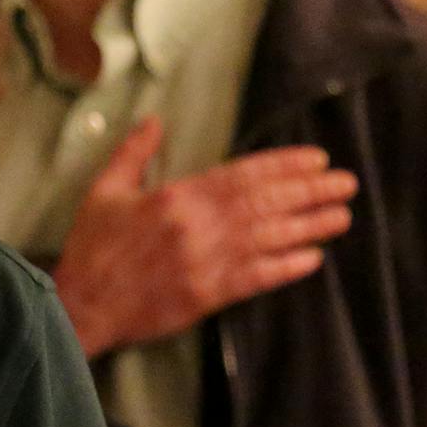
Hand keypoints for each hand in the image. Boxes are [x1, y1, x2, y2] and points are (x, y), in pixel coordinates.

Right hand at [53, 116, 357, 356]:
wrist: (80, 306)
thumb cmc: (91, 248)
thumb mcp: (104, 191)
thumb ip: (133, 154)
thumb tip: (154, 120)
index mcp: (175, 197)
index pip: (242, 175)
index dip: (283, 166)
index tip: (315, 159)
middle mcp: (197, 227)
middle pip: (264, 203)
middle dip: (309, 191)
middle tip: (345, 182)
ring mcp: (205, 263)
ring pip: (268, 238)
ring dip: (309, 226)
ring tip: (342, 215)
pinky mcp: (207, 296)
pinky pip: (256, 279)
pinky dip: (286, 268)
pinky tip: (312, 258)